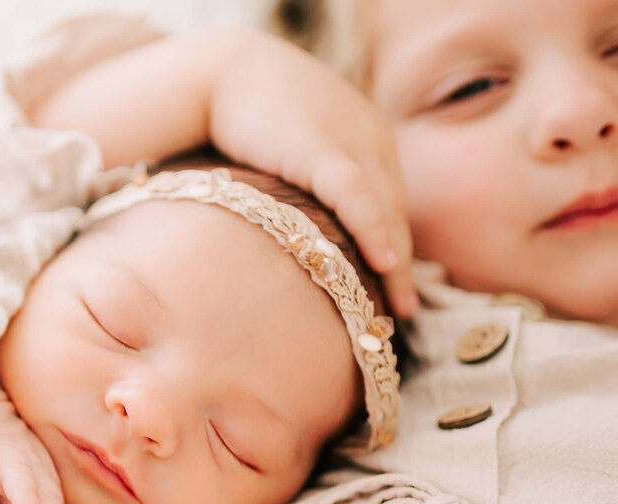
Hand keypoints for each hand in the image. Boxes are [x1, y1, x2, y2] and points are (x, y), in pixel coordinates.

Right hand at [30, 27, 417, 316]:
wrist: (217, 74)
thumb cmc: (240, 115)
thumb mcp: (285, 149)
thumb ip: (300, 185)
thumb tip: (293, 235)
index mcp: (363, 138)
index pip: (387, 200)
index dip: (392, 244)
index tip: (395, 286)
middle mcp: (369, 139)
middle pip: (395, 211)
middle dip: (402, 263)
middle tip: (404, 311)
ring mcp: (351, 142)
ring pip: (385, 210)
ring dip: (396, 261)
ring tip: (399, 306)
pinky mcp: (324, 149)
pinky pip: (358, 197)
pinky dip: (374, 230)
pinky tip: (384, 265)